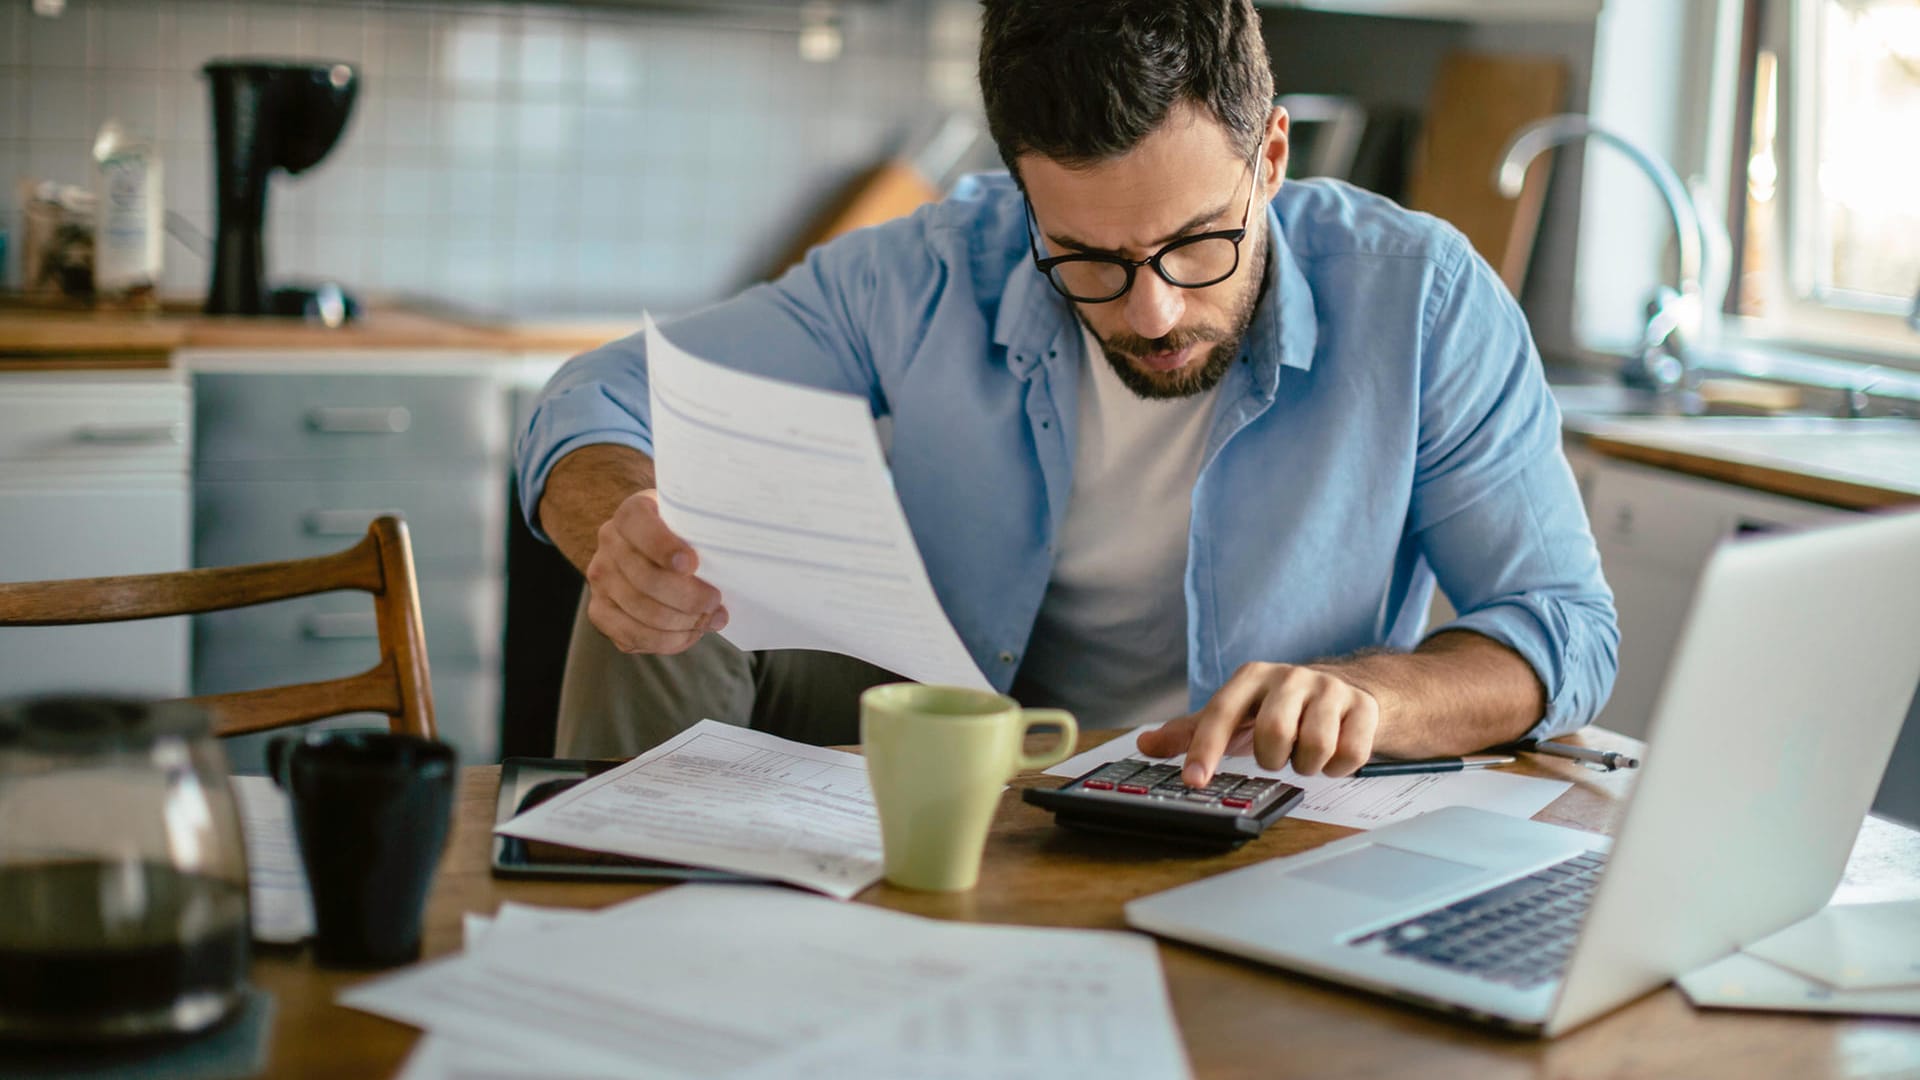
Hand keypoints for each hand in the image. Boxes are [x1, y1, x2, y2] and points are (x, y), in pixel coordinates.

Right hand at [583, 489, 727, 653]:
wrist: (655, 550)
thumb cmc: (686, 536)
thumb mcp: (694, 522)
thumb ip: (705, 533)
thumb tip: (734, 564)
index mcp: (632, 513)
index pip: (639, 526)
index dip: (663, 548)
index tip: (692, 564)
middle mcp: (609, 542)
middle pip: (646, 579)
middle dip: (688, 597)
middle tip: (716, 602)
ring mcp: (601, 579)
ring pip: (642, 611)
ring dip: (683, 623)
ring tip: (710, 620)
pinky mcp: (600, 611)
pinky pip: (632, 636)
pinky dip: (667, 641)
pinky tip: (690, 633)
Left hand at [1136, 662, 1380, 784]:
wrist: (1349, 691)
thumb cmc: (1280, 708)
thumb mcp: (1235, 716)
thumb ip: (1190, 732)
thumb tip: (1144, 743)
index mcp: (1252, 677)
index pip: (1221, 712)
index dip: (1205, 749)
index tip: (1193, 781)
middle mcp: (1291, 677)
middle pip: (1274, 733)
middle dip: (1273, 759)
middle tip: (1277, 756)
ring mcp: (1330, 689)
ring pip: (1315, 747)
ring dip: (1307, 765)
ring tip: (1304, 754)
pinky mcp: (1364, 707)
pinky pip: (1349, 754)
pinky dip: (1338, 768)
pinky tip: (1333, 755)